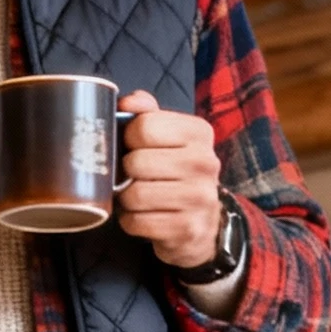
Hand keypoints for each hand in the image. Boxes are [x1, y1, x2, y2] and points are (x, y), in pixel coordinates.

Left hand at [117, 90, 222, 269]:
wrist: (203, 222)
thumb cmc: (176, 173)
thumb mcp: (169, 137)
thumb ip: (147, 113)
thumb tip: (126, 102)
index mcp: (199, 133)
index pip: (144, 127)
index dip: (128, 138)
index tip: (133, 147)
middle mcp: (205, 163)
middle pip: (136, 162)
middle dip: (125, 172)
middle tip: (132, 177)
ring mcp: (199, 198)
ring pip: (134, 195)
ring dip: (126, 199)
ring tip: (135, 197)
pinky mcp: (187, 229)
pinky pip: (137, 222)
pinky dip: (130, 221)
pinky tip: (142, 216)